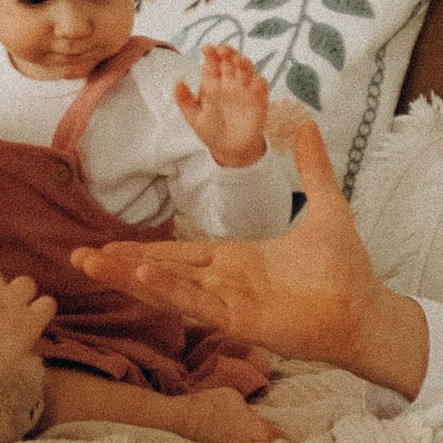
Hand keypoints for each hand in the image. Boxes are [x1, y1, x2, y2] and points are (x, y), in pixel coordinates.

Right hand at [71, 116, 428, 394]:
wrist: (366, 308)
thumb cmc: (346, 269)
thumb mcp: (325, 205)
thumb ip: (311, 166)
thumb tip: (306, 121)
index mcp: (235, 261)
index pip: (179, 252)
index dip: (142, 248)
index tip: (106, 244)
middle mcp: (224, 283)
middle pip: (161, 271)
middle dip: (119, 264)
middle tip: (77, 258)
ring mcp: (229, 302)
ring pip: (168, 286)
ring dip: (130, 275)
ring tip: (92, 263)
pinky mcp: (240, 320)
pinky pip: (198, 301)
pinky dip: (170, 287)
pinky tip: (142, 273)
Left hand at [174, 41, 270, 169]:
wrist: (231, 150)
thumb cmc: (211, 132)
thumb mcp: (194, 117)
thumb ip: (185, 100)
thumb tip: (177, 81)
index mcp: (212, 84)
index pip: (212, 64)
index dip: (211, 55)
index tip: (207, 49)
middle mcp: (229, 83)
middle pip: (230, 62)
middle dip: (228, 53)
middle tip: (224, 50)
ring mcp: (244, 90)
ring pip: (246, 70)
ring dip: (244, 63)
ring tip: (239, 61)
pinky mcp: (258, 100)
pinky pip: (261, 86)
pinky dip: (259, 82)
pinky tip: (254, 82)